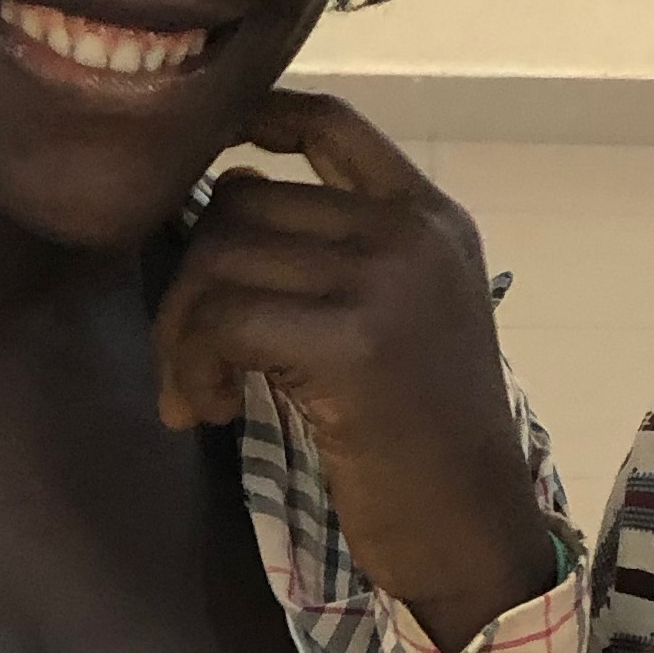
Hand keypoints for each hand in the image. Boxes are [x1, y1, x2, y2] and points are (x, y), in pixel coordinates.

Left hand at [154, 90, 550, 652]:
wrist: (473, 533)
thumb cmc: (426, 446)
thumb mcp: (404, 323)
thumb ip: (339, 256)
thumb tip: (224, 199)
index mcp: (432, 219)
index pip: (333, 123)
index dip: (256, 119)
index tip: (202, 160)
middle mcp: (412, 233)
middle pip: (243, 201)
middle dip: (190, 279)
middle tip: (188, 360)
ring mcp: (385, 280)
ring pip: (219, 258)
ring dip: (180, 333)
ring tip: (196, 395)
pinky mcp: (350, 341)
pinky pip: (222, 319)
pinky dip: (190, 364)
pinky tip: (206, 412)